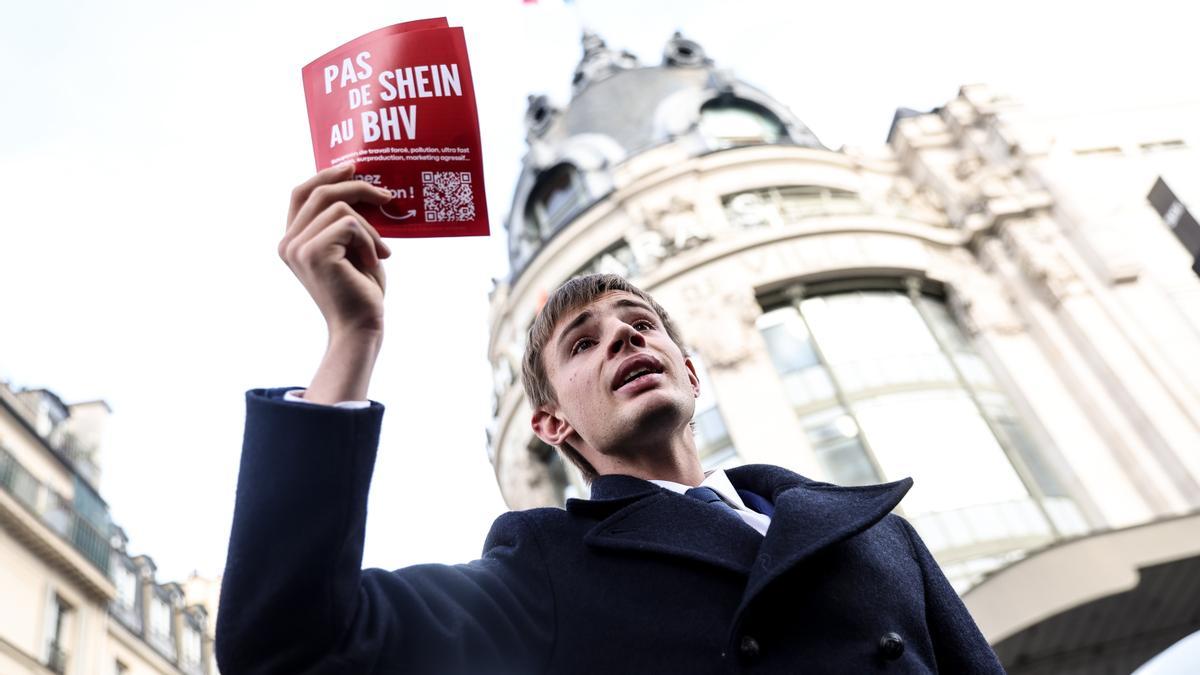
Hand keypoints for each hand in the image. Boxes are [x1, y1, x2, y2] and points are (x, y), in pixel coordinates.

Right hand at [280, 164, 393, 402]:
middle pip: (320, 192)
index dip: (324, 175)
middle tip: (388, 195)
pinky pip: (351, 225)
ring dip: (370, 229)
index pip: (300, 194)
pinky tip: (375, 262)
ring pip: (340, 207)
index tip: (352, 169)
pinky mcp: (315, 252)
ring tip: (380, 254)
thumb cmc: (361, 291)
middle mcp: (288, 243)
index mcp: (293, 242)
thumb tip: (360, 185)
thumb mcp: (352, 249)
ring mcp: (298, 247)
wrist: (361, 327)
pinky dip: (370, 241)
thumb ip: (345, 222)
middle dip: (358, 188)